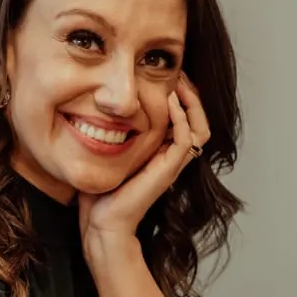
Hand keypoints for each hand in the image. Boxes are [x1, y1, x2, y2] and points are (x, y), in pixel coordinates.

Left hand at [78, 72, 211, 241]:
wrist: (101, 223)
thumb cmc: (99, 193)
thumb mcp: (104, 152)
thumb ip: (109, 131)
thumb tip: (95, 104)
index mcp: (162, 152)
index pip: (186, 118)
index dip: (182, 96)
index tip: (168, 75)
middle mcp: (172, 157)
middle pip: (199, 120)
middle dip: (191, 94)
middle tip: (179, 73)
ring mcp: (172, 164)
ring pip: (200, 127)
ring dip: (192, 102)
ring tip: (178, 82)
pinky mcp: (168, 171)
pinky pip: (186, 140)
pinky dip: (182, 118)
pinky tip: (170, 101)